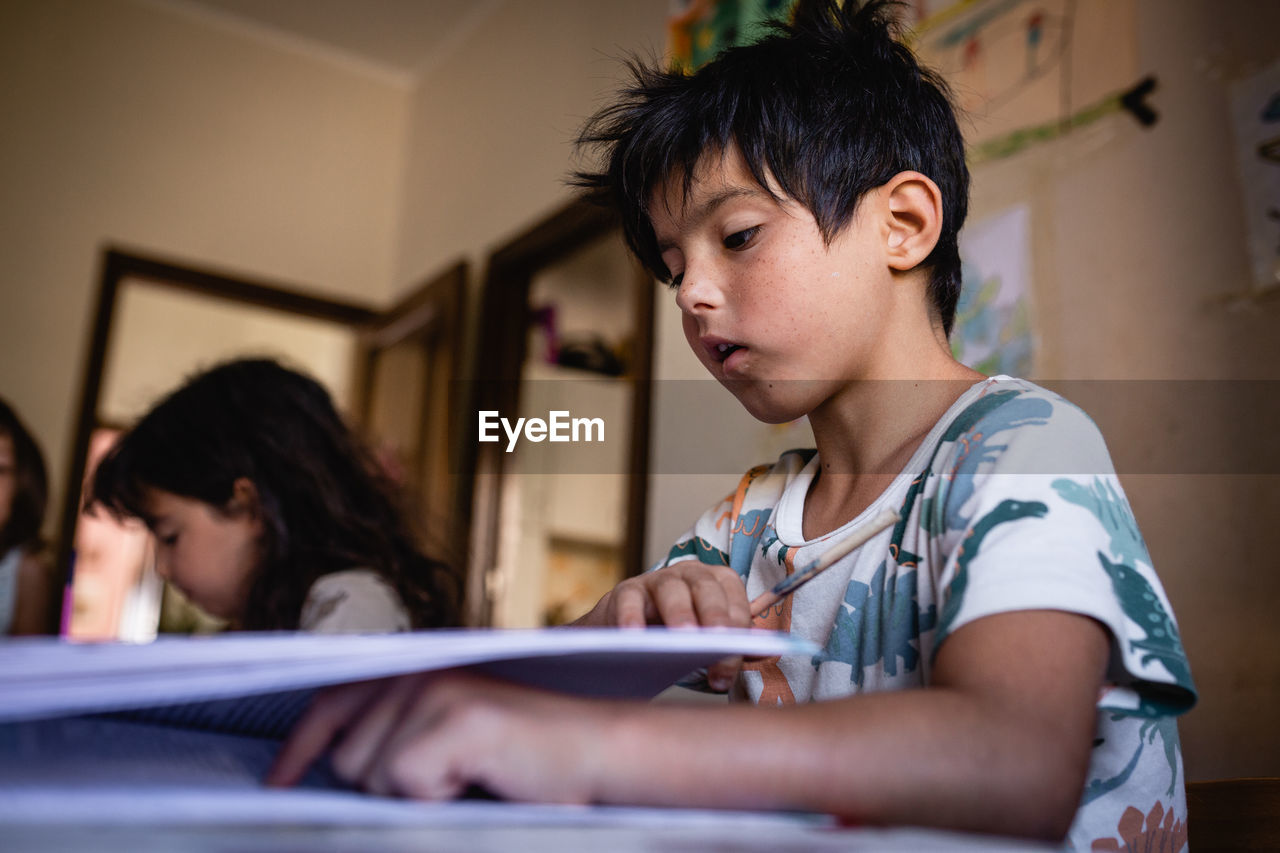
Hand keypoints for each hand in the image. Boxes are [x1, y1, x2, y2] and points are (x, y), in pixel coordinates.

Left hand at [267, 671, 615, 801]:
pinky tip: (479, 780)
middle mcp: (419, 672)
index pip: (330, 703)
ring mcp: (437, 691)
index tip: (277, 784)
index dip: (299, 748)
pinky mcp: (457, 718)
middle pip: (346, 759)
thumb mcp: (451, 743)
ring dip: (413, 797)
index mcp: (415, 673)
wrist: (600, 752)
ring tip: (468, 779)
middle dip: (383, 790)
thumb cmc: (528, 762)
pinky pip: (404, 782)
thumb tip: (334, 775)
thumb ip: (400, 741)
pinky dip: (437, 799)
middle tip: (450, 782)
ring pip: (369, 776)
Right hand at [572, 561, 749, 690]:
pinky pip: (629, 600)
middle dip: (714, 615)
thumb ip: (735, 644)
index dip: (738, 625)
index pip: (734, 598)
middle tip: (716, 643)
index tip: (736, 657)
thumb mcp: (708, 640)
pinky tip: (634, 638)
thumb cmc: (679, 636)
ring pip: (671, 589)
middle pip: (706, 588)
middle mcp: (689, 575)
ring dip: (679, 613)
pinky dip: (631, 617)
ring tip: (682, 639)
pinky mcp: (626, 591)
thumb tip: (766, 649)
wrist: (632, 637)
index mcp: (716, 583)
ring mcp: (656, 580)